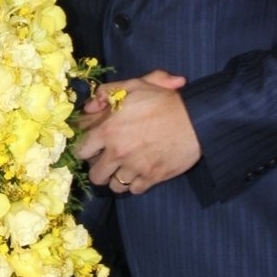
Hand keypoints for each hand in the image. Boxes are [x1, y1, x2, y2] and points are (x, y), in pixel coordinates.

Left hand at [76, 71, 201, 194]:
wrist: (196, 119)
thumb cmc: (164, 100)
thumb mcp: (134, 85)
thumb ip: (107, 92)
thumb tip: (89, 106)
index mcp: (108, 129)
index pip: (80, 150)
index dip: (85, 149)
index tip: (92, 147)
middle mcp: (117, 152)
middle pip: (95, 175)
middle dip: (99, 168)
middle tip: (108, 160)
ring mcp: (134, 167)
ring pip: (113, 186)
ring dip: (116, 177)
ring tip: (125, 167)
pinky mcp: (151, 178)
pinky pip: (133, 190)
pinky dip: (135, 183)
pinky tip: (140, 172)